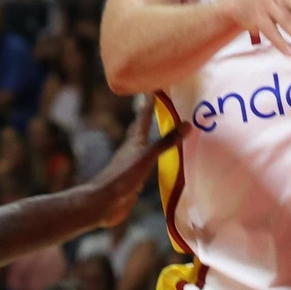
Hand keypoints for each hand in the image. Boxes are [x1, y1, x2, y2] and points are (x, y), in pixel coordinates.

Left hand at [87, 99, 185, 226]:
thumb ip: (166, 142)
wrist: (103, 202)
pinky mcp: (133, 179)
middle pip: (140, 129)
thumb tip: (187, 124)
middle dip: (147, 116)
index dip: (149, 102)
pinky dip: (152, 157)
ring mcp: (132, 165)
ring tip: (158, 130)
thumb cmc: (123, 176)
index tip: (155, 87)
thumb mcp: (146, 157)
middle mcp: (132, 150)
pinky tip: (154, 161)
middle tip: (154, 104)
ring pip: (143, 146)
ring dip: (150, 137)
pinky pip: (146, 163)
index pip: (144, 117)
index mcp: (134, 141)